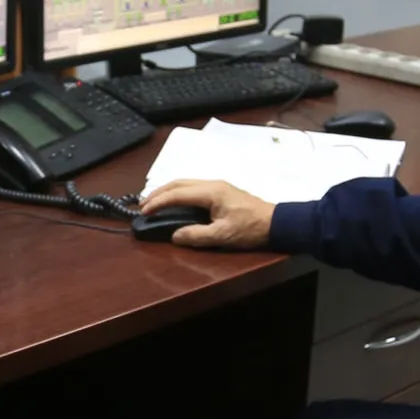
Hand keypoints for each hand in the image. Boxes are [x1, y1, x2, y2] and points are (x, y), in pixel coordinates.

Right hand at [138, 179, 273, 249]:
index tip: (143, 211)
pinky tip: (175, 202)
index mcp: (210, 192)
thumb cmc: (250, 229)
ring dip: (168, 191)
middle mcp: (211, 184)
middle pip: (178, 183)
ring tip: (154, 203)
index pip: (177, 194)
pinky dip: (178, 193)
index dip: (158, 202)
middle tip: (143, 205)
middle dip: (158, 193)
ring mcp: (217, 186)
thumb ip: (196, 235)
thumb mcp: (222, 236)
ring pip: (185, 183)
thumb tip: (174, 235)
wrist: (276, 222)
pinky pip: (193, 187)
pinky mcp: (221, 191)